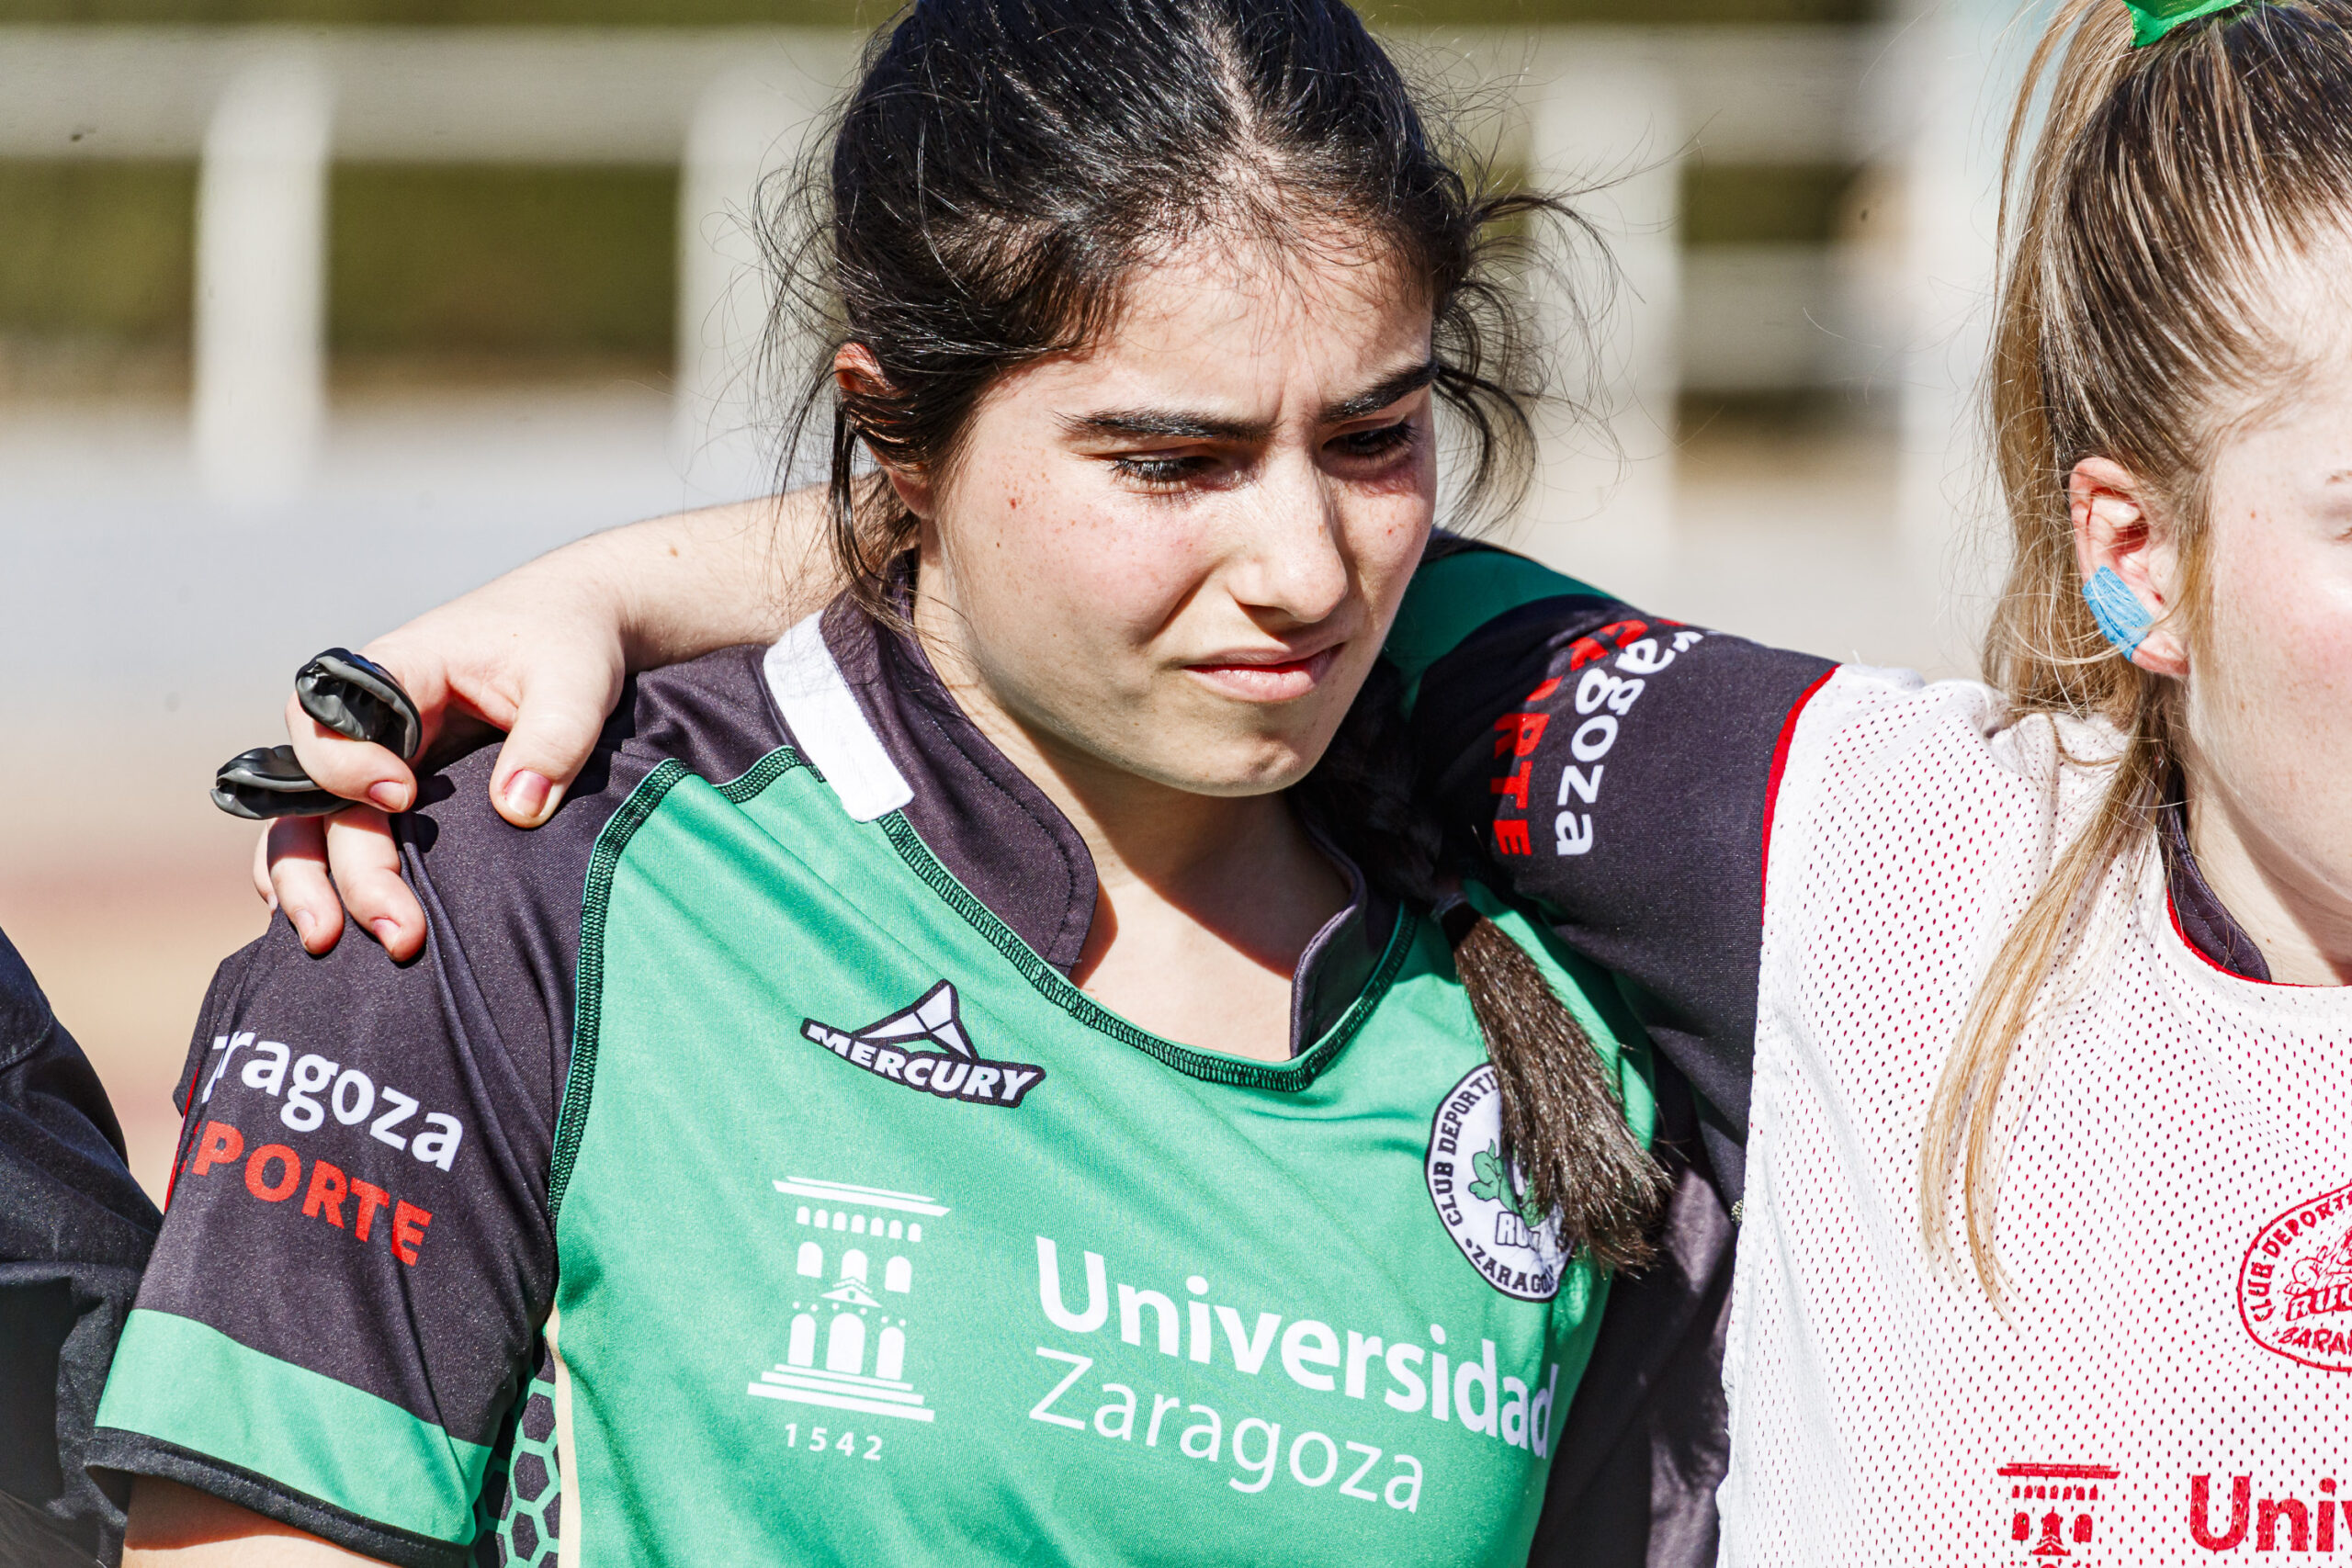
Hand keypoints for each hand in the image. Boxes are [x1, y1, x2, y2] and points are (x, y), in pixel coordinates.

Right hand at [260, 566, 628, 960]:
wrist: (572, 628)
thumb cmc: (567, 644)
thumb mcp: (576, 681)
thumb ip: (553, 738)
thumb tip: (515, 810)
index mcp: (397, 669)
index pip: (335, 718)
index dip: (351, 764)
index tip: (403, 796)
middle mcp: (364, 717)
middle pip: (316, 793)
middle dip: (346, 866)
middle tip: (396, 929)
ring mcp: (369, 757)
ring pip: (306, 822)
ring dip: (312, 884)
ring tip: (329, 946)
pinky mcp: (387, 790)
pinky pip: (333, 835)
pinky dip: (323, 879)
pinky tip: (330, 930)